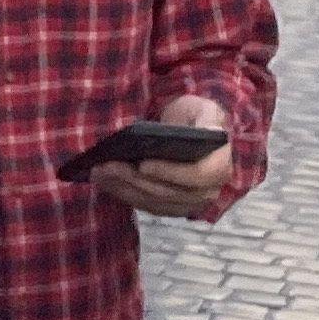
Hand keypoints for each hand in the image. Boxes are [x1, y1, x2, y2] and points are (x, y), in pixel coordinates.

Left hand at [88, 95, 235, 220]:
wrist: (195, 133)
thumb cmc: (199, 118)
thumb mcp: (206, 110)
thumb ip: (207, 120)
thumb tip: (202, 132)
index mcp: (220, 167)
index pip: (195, 175)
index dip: (168, 172)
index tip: (142, 164)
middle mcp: (208, 192)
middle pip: (166, 191)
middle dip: (133, 179)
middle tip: (106, 166)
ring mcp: (189, 204)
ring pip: (152, 201)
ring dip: (123, 188)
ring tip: (99, 173)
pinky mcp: (172, 208)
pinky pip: (147, 206)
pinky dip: (125, 194)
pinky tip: (105, 182)